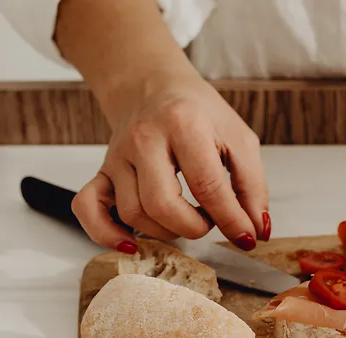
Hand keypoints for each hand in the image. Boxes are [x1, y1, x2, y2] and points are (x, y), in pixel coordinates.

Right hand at [71, 70, 269, 252]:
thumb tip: (258, 230)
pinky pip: (87, 207)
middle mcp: (144, 138)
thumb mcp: (239, 139)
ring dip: (165, 231)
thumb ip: (252, 186)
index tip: (246, 238)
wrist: (154, 85)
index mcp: (184, 123)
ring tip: (186, 219)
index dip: (231, 220)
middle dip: (194, 227)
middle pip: (163, 204)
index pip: (208, 186)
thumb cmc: (199, 113)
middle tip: (209, 221)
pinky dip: (105, 233)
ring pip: (133, 212)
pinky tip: (131, 244)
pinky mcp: (102, 169)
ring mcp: (117, 155)